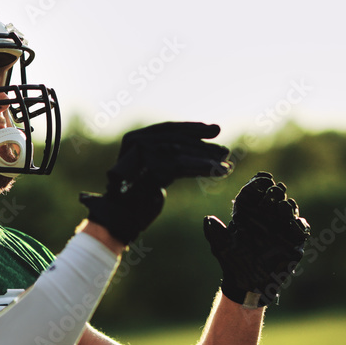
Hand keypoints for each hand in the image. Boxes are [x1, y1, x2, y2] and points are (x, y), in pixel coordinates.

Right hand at [80, 122, 231, 244]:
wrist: (119, 216)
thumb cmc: (133, 196)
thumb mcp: (147, 168)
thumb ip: (163, 154)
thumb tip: (198, 142)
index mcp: (133, 138)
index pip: (167, 128)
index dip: (192, 128)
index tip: (214, 130)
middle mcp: (136, 142)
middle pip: (177, 140)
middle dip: (203, 144)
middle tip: (224, 150)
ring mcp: (141, 154)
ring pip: (181, 152)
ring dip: (207, 158)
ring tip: (225, 164)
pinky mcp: (151, 169)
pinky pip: (184, 166)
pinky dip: (204, 167)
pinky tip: (220, 171)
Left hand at [203, 172, 309, 307]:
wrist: (249, 286)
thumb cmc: (234, 265)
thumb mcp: (222, 249)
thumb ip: (215, 234)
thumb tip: (208, 219)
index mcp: (248, 216)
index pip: (254, 194)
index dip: (258, 184)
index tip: (263, 178)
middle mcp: (265, 218)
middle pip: (273, 198)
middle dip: (275, 192)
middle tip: (276, 189)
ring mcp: (281, 228)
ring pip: (288, 210)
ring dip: (288, 207)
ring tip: (284, 207)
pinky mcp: (293, 242)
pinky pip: (300, 229)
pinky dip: (300, 225)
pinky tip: (295, 225)